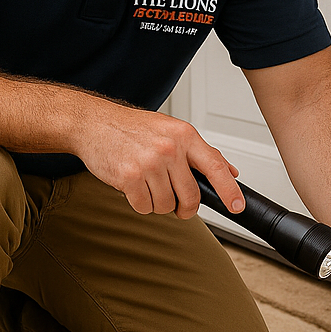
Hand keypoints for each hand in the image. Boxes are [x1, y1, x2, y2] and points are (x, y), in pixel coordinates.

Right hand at [79, 103, 244, 217]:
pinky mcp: (129, 177)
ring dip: (157, 203)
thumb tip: (229, 171)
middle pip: (191, 196)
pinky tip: (133, 187)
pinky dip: (139, 203)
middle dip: (185, 208)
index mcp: (184, 135)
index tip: (236, 205)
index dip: (229, 189)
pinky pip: (144, 207)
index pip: (215, 166)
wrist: (93, 123)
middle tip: (178, 206)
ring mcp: (149, 163)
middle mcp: (169, 148)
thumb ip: (200, 152)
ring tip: (147, 184)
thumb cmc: (131, 128)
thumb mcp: (171, 130)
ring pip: (165, 205)